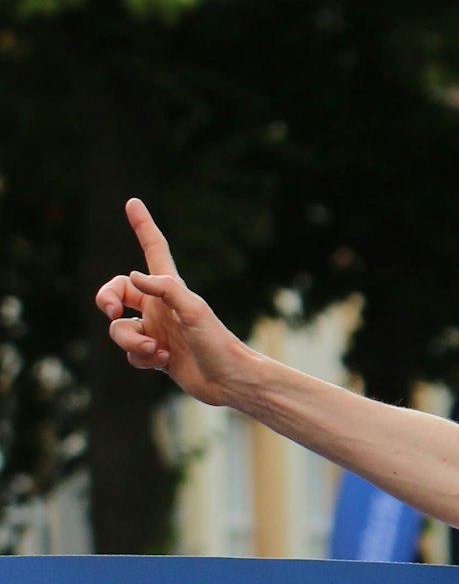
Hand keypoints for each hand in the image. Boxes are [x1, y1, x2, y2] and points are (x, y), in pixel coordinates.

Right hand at [94, 199, 252, 405]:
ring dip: (131, 341)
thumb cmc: (218, 342)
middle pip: (117, 291)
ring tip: (157, 349)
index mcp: (171, 289)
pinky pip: (131, 352)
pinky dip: (142, 357)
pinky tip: (163, 361)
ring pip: (119, 329)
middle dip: (106, 299)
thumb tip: (132, 276)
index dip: (144, 226)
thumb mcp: (194, 311)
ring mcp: (156, 329)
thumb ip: (165, 289)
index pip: (154, 251)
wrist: (229, 380)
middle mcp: (160, 306)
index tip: (133, 202)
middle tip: (113, 312)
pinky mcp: (155, 353)